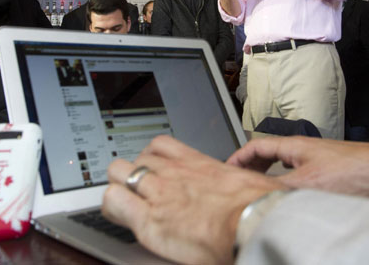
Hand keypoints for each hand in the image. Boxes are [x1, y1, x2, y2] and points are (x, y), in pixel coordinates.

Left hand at [102, 135, 283, 264]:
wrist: (253, 223)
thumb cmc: (256, 207)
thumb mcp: (248, 183)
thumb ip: (236, 181)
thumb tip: (249, 188)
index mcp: (196, 163)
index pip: (161, 145)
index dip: (151, 156)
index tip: (152, 168)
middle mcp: (173, 172)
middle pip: (136, 157)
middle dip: (133, 171)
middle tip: (138, 189)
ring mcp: (158, 192)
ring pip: (118, 172)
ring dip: (120, 186)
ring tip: (125, 202)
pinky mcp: (148, 219)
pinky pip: (114, 201)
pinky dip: (112, 207)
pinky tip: (119, 216)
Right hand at [227, 136, 368, 199]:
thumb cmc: (358, 173)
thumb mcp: (309, 184)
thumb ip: (279, 190)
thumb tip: (256, 199)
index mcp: (295, 146)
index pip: (256, 146)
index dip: (238, 157)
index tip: (226, 169)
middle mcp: (305, 151)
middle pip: (269, 156)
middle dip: (251, 168)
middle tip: (239, 182)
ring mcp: (318, 162)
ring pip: (284, 169)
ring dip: (270, 179)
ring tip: (261, 193)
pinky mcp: (331, 176)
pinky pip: (299, 179)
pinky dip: (288, 188)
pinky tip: (291, 202)